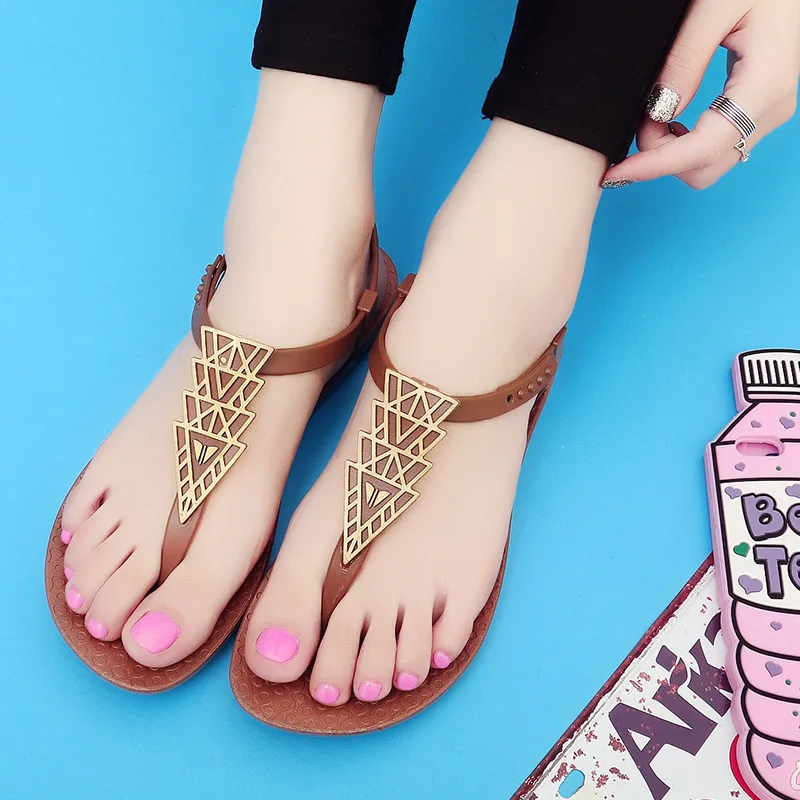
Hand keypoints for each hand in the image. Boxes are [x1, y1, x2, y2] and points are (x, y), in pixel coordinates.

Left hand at [602, 0, 799, 189]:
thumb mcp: (713, 6)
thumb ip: (685, 59)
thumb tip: (659, 112)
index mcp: (765, 84)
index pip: (703, 149)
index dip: (655, 165)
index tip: (617, 171)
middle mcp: (771, 108)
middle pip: (705, 169)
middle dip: (661, 157)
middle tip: (639, 120)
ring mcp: (768, 112)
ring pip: (708, 163)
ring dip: (671, 150)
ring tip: (652, 113)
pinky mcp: (759, 111)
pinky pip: (715, 147)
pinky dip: (684, 143)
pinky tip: (668, 117)